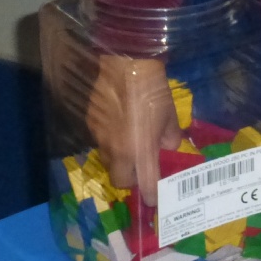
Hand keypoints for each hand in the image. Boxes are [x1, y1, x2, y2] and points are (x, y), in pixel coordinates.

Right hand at [86, 54, 180, 197]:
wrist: (125, 62)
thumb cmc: (153, 89)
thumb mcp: (170, 115)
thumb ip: (170, 137)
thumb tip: (168, 146)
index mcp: (139, 151)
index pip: (145, 185)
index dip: (151, 195)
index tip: (154, 198)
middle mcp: (116, 150)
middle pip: (119, 180)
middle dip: (130, 179)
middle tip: (141, 167)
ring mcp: (99, 136)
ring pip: (108, 160)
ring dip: (119, 158)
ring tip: (130, 142)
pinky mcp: (90, 122)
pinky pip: (100, 140)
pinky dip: (110, 138)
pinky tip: (118, 123)